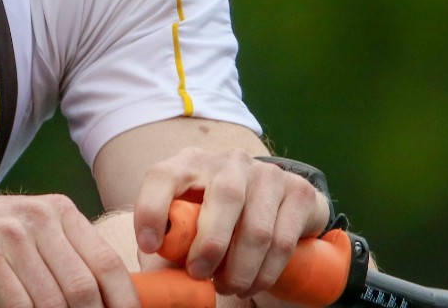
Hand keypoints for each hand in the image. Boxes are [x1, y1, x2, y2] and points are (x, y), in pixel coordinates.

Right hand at [0, 195, 142, 307]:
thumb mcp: (23, 243)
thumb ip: (62, 264)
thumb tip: (104, 304)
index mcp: (58, 211)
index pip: (109, 265)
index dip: (123, 307)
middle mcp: (37, 214)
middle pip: (83, 289)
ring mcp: (7, 230)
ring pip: (52, 300)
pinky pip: (16, 303)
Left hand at [131, 149, 329, 302]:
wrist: (276, 206)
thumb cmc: (216, 221)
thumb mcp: (188, 226)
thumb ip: (169, 248)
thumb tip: (153, 282)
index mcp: (190, 163)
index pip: (165, 175)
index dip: (152, 209)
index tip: (149, 245)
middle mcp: (230, 161)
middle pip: (224, 198)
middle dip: (210, 246)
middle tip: (199, 276)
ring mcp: (268, 173)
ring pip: (256, 229)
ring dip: (240, 270)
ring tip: (228, 287)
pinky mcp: (298, 192)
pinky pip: (282, 241)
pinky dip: (265, 273)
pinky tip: (252, 284)